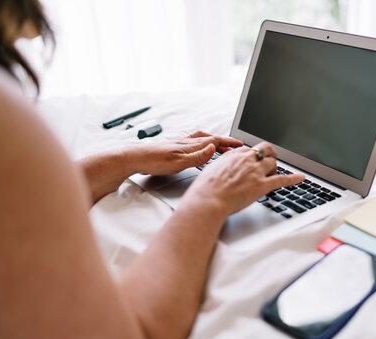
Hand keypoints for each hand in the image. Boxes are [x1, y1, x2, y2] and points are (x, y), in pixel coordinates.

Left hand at [125, 131, 242, 175]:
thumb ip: (197, 156)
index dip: (228, 142)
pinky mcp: (172, 148)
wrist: (135, 158)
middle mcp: (185, 142)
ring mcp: (179, 144)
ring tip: (220, 145)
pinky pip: (192, 143)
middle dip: (224, 141)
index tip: (240, 144)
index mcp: (189, 145)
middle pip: (209, 138)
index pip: (214, 140)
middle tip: (234, 147)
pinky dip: (200, 143)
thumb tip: (214, 148)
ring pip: (201, 139)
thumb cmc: (154, 161)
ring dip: (212, 141)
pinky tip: (198, 148)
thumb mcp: (178, 163)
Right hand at [181, 142, 304, 217]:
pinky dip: (293, 178)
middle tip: (271, 163)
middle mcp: (247, 159)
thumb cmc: (206, 188)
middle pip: (266, 150)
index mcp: (235, 155)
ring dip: (275, 169)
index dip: (255, 155)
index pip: (251, 149)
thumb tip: (225, 167)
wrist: (209, 198)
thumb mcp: (212, 169)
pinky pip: (282, 179)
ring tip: (272, 177)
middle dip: (270, 155)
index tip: (257, 160)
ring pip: (273, 163)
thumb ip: (223, 165)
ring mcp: (256, 171)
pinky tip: (300, 178)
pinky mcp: (262, 185)